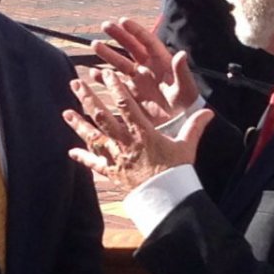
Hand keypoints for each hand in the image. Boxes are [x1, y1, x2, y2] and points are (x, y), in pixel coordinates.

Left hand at [65, 68, 213, 190]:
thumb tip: (208, 111)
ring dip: (78, 124)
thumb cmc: (178, 171)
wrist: (167, 200)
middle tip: (75, 83)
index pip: (126, 106)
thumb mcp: (187, 146)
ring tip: (65, 112)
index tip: (106, 73)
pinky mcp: (113, 173)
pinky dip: (83, 158)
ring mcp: (116, 158)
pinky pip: (95, 164)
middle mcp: (125, 143)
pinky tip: (71, 152)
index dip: (116, 88)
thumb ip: (194, 126)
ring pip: (94, 137)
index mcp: (143, 133)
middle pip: (102, 117)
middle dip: (88, 98)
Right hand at [91, 18, 200, 117]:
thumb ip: (182, 72)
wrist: (180, 124)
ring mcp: (138, 81)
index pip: (147, 42)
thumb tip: (181, 54)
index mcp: (162, 63)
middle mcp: (148, 69)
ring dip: (108, 54)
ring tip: (95, 44)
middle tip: (105, 25)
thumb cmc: (187, 104)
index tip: (123, 21)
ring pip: (120, 63)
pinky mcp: (131, 95)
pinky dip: (104, 78)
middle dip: (119, 36)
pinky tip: (93, 73)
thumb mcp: (186, 88)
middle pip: (131, 48)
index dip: (136, 31)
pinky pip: (115, 83)